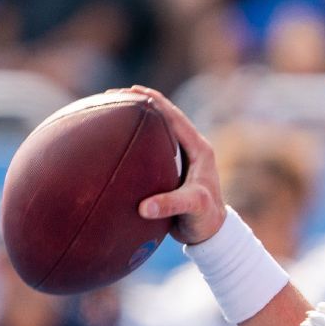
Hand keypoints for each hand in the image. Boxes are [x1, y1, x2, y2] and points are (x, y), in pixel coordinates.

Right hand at [109, 85, 225, 245]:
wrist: (211, 233)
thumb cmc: (206, 219)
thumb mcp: (192, 209)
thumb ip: (170, 205)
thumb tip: (144, 208)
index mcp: (199, 149)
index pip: (174, 117)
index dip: (153, 101)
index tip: (131, 91)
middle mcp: (192, 148)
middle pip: (165, 117)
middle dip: (141, 103)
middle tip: (115, 94)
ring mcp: (182, 157)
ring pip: (159, 130)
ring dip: (139, 119)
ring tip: (113, 109)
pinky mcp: (173, 168)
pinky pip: (153, 147)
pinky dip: (137, 140)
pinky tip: (117, 141)